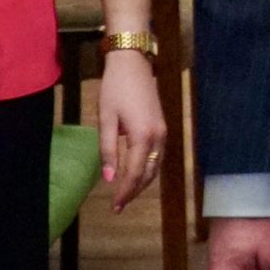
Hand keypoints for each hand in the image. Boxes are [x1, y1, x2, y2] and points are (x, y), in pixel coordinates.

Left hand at [97, 49, 165, 210]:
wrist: (133, 63)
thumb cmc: (115, 88)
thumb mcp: (106, 119)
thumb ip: (108, 150)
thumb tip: (109, 179)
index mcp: (142, 136)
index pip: (134, 174)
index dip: (125, 192)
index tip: (115, 207)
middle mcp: (157, 137)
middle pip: (148, 174)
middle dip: (134, 191)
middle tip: (119, 205)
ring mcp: (163, 132)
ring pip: (155, 166)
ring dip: (142, 182)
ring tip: (126, 193)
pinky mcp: (162, 127)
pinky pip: (157, 156)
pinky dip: (148, 169)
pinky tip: (136, 172)